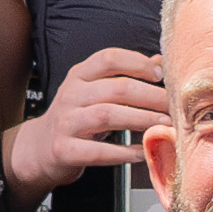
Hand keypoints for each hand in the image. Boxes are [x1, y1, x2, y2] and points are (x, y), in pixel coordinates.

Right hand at [3, 47, 170, 197]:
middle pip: (116, 89)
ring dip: (141, 120)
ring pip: (107, 116)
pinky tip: (142, 152)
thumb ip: (124, 76)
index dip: (137, 63)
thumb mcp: (95, 91)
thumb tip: (159, 63)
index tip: (160, 75)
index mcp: (79, 75)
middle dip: (150, 97)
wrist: (39, 149)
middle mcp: (70, 95)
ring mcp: (65, 123)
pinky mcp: (64, 150)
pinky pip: (98, 151)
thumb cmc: (75, 118)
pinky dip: (123, 153)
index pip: (109, 58)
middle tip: (172, 106)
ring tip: (163, 126)